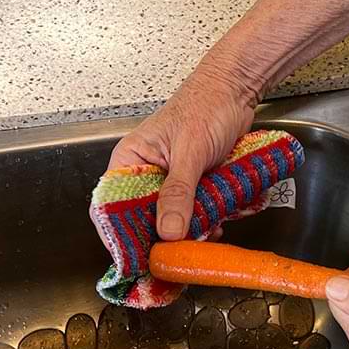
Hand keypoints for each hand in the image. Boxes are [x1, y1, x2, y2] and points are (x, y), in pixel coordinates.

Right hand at [108, 68, 257, 240]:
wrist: (238, 90)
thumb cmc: (206, 104)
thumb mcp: (190, 152)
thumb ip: (178, 193)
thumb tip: (169, 233)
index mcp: (129, 161)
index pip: (111, 208)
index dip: (120, 236)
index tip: (137, 259)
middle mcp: (145, 174)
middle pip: (142, 220)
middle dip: (162, 238)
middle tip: (178, 253)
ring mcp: (169, 181)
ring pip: (170, 220)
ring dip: (188, 231)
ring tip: (204, 234)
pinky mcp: (192, 185)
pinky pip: (192, 213)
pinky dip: (203, 221)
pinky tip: (216, 224)